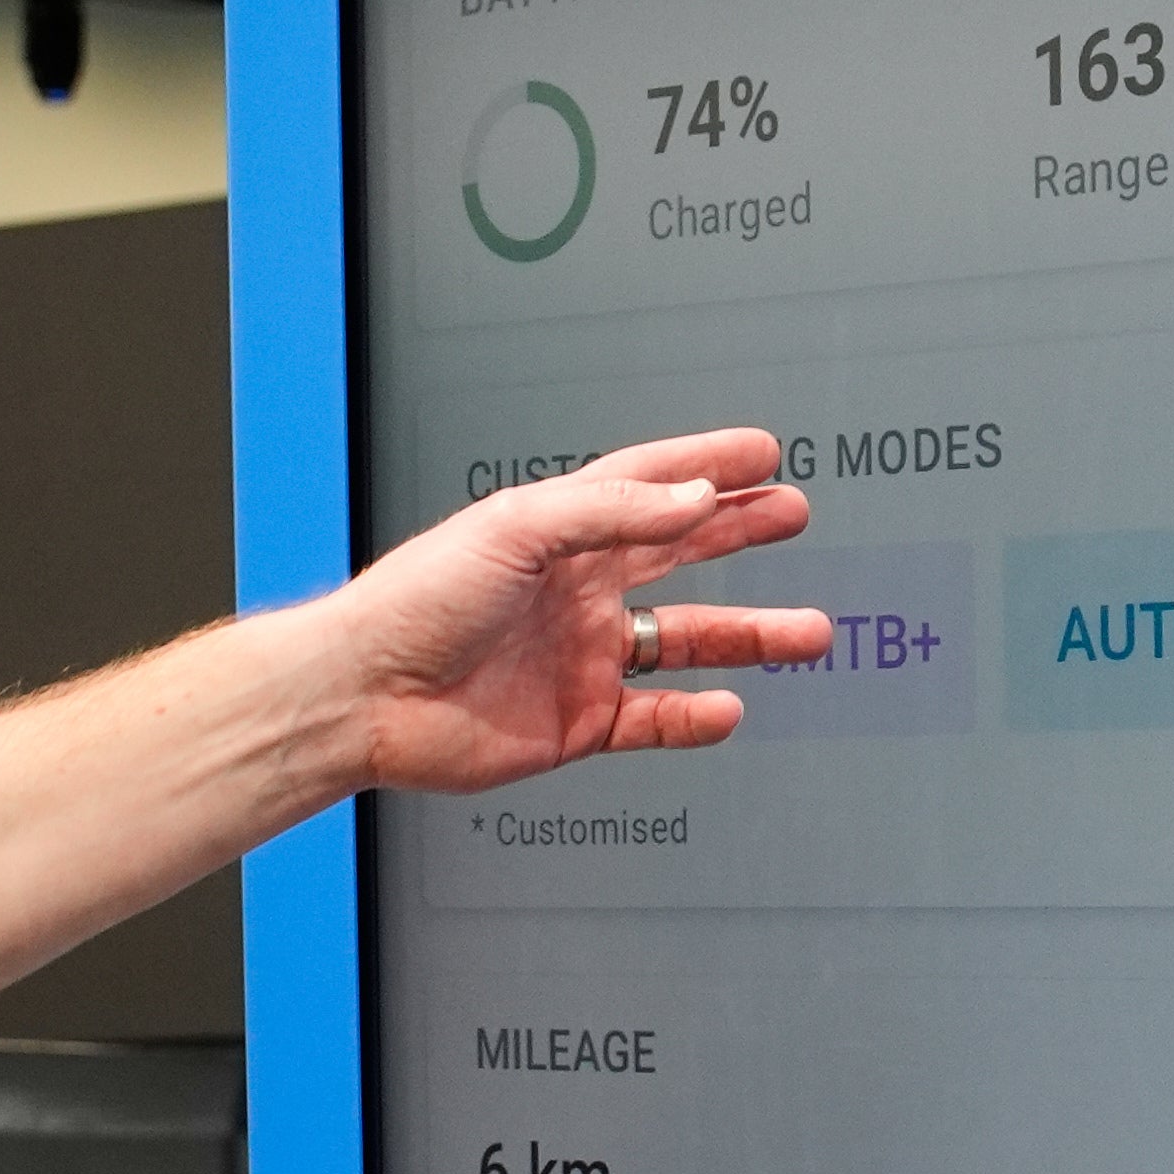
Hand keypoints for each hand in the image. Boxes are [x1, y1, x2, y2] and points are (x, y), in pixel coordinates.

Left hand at [329, 430, 830, 792]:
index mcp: (558, 532)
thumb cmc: (414, 601)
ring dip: (748, 634)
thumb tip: (697, 498)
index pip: (648, 485)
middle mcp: (575, 590)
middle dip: (740, 531)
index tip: (763, 452)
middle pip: (678, 552)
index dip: (706, 465)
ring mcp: (579, 657)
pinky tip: (731, 706)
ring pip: (684, 640)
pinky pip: (654, 718)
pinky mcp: (575, 722)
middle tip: (794, 513)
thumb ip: (613, 512)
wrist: (365, 697)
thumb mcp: (517, 530)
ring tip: (808, 630)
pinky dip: (695, 716)